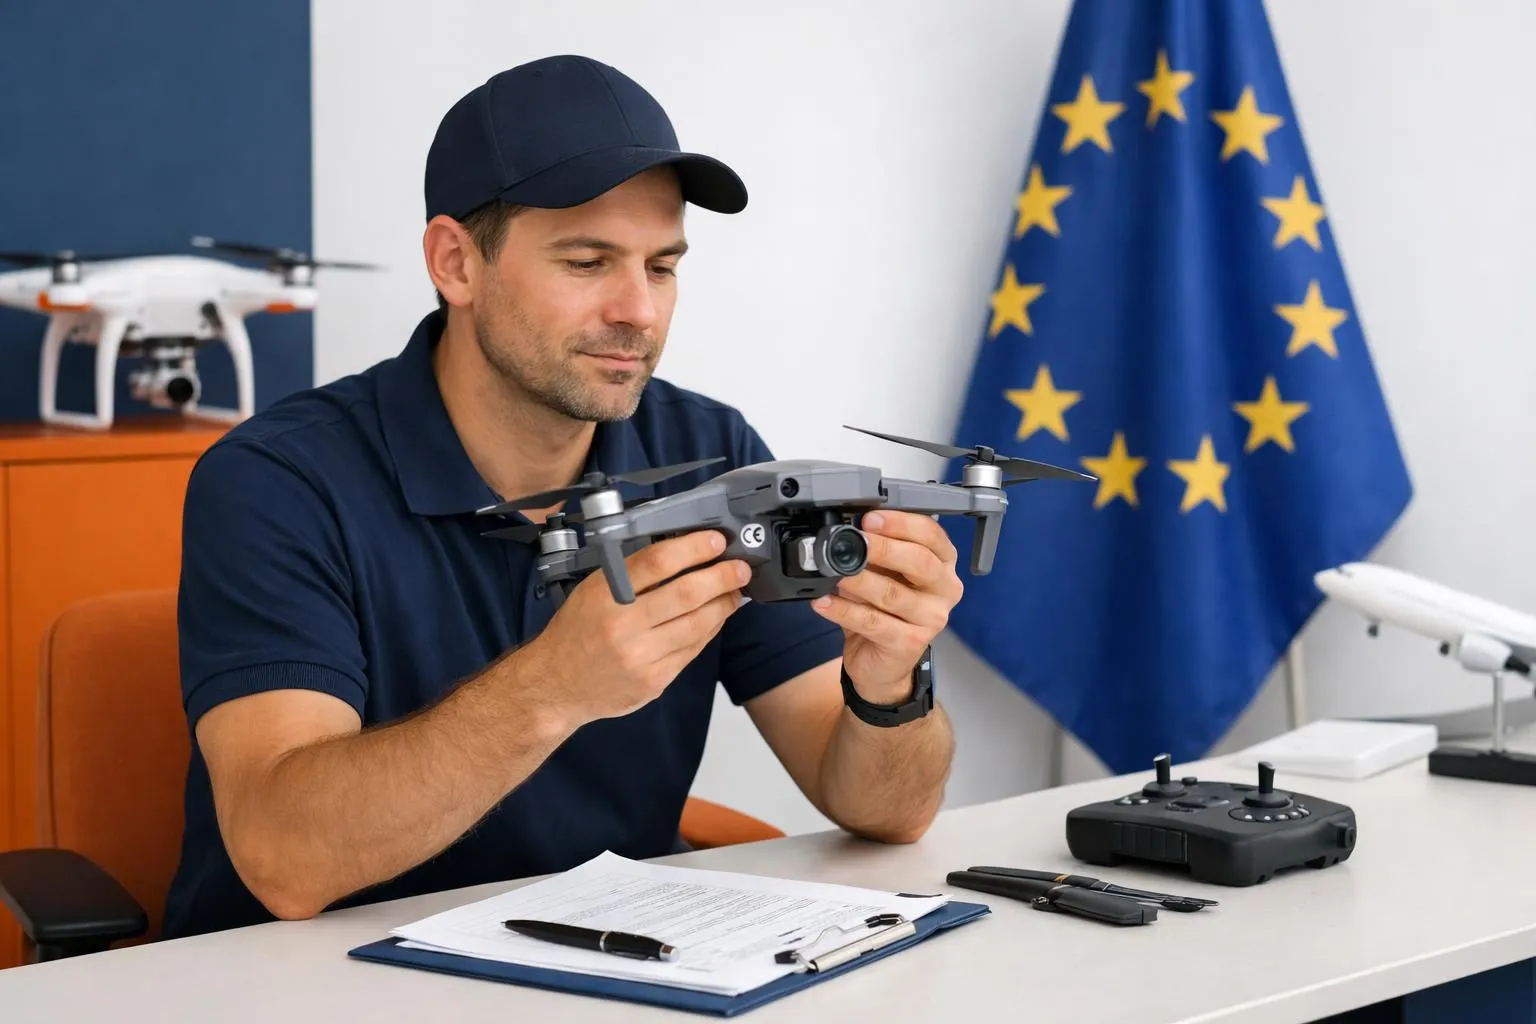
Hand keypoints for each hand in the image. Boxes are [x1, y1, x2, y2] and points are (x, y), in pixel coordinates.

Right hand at [518, 531, 748, 726]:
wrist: (555, 686)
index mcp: (604, 594)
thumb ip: (630, 574)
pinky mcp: (655, 680)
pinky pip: (693, 650)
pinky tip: (716, 618)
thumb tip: (680, 554)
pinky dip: (709, 630)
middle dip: (721, 577)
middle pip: (687, 593)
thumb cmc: (575, 633)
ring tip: (734, 591)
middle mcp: (623, 625)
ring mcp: (641, 656)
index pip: (657, 562)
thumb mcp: (592, 591)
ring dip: (723, 604)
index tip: (715, 541)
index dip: (692, 548)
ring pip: (698, 624)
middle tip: (739, 567)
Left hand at [811, 511, 963, 704]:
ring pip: (893, 594)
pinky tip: (824, 602)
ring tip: (835, 572)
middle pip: (920, 562)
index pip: (932, 536)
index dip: (901, 523)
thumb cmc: (886, 610)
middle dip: (883, 548)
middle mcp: (944, 590)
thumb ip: (875, 552)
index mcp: (943, 565)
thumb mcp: (884, 575)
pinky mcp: (910, 644)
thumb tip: (848, 531)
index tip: (870, 519)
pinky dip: (844, 610)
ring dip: (859, 579)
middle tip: (855, 540)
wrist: (882, 662)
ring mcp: (931, 619)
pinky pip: (873, 622)